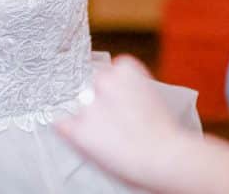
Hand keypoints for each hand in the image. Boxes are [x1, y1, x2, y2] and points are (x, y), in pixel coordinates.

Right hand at [57, 56, 184, 186]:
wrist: (165, 157)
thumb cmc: (137, 165)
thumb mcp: (98, 157)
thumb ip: (82, 135)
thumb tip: (81, 124)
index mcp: (75, 130)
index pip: (63, 117)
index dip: (80, 119)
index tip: (90, 122)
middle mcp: (85, 103)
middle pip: (85, 94)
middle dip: (99, 101)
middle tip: (119, 115)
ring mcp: (103, 83)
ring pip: (103, 76)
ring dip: (114, 85)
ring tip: (132, 103)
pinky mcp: (124, 69)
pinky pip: (123, 63)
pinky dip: (129, 71)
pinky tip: (138, 89)